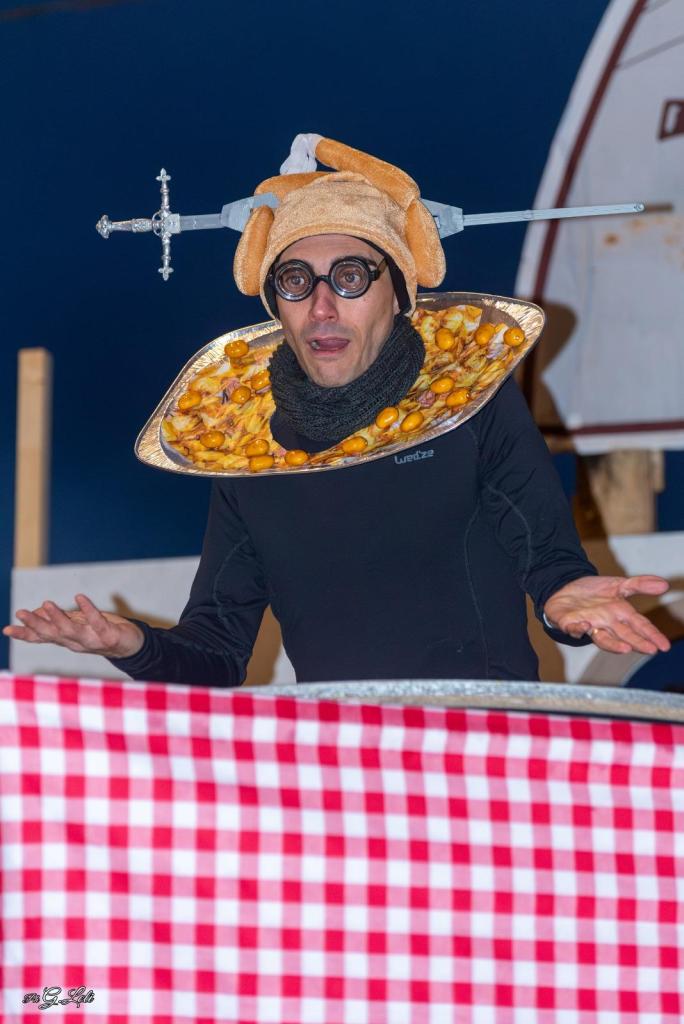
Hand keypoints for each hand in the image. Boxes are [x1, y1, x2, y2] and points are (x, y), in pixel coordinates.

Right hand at [3, 593, 144, 658]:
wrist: (131, 647)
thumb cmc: (101, 633)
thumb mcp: (76, 626)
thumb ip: (57, 621)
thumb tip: (37, 612)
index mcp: (66, 640)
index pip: (42, 638)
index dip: (24, 634)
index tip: (6, 629)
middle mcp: (76, 643)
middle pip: (52, 634)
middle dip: (36, 624)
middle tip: (20, 613)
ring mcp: (92, 641)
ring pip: (71, 631)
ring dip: (58, 618)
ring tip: (46, 604)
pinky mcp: (108, 635)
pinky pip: (97, 621)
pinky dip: (88, 610)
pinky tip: (79, 597)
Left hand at [544, 575, 670, 654]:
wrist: (565, 588)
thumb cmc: (594, 593)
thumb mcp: (618, 585)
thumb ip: (639, 585)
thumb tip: (665, 584)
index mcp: (620, 615)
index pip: (640, 626)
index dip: (652, 635)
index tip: (663, 646)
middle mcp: (606, 624)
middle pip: (624, 635)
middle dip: (637, 642)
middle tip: (650, 650)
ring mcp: (588, 625)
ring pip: (602, 638)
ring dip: (612, 644)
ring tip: (625, 649)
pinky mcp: (569, 623)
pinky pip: (573, 629)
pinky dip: (578, 629)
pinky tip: (585, 625)